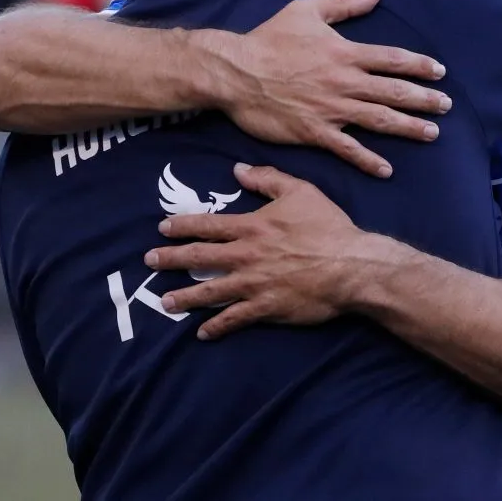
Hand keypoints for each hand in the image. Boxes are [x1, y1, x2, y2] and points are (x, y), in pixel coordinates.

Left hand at [145, 163, 380, 339]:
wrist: (351, 265)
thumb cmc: (327, 226)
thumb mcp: (300, 191)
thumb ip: (268, 178)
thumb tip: (238, 169)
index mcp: (252, 227)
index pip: (208, 225)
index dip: (183, 226)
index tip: (162, 228)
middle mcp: (246, 256)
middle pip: (200, 257)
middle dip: (171, 259)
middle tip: (149, 261)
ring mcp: (254, 284)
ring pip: (210, 292)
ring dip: (185, 297)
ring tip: (165, 301)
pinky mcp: (266, 308)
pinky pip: (234, 319)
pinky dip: (217, 326)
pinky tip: (202, 332)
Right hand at [214, 0, 451, 177]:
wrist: (237, 72)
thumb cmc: (269, 39)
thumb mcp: (306, 10)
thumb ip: (344, 3)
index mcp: (345, 53)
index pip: (392, 60)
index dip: (419, 66)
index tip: (439, 72)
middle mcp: (345, 82)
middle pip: (394, 92)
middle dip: (424, 99)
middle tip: (447, 106)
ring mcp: (332, 109)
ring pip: (379, 120)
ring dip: (408, 127)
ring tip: (432, 133)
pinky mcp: (315, 132)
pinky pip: (348, 149)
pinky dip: (368, 160)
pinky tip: (386, 169)